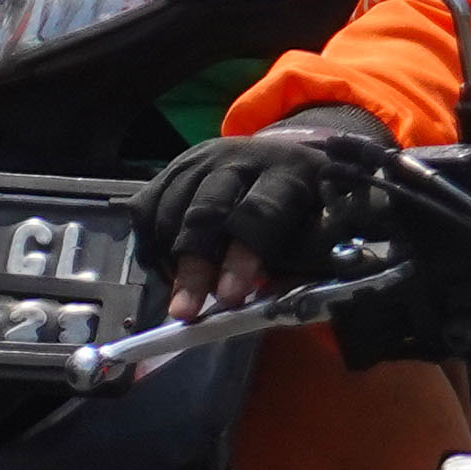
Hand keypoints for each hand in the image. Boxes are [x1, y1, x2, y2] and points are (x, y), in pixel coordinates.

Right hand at [139, 109, 386, 316]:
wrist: (288, 158)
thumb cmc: (309, 210)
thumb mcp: (324, 231)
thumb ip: (307, 262)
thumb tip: (281, 305)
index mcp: (289, 171)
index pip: (260, 213)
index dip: (242, 257)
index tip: (231, 299)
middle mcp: (240, 157)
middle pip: (206, 212)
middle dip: (194, 266)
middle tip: (185, 312)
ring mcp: (201, 158)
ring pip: (170, 211)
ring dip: (170, 261)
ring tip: (182, 298)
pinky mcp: (174, 167)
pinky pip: (146, 209)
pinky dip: (151, 244)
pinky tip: (168, 270)